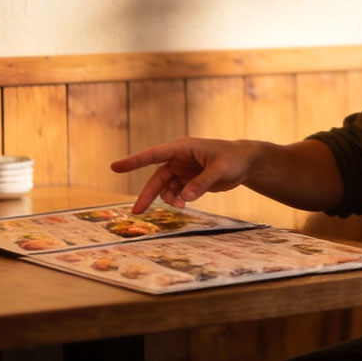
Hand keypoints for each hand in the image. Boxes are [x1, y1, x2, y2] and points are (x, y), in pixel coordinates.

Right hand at [110, 137, 256, 213]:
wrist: (246, 163)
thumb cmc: (233, 158)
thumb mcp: (220, 169)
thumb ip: (202, 183)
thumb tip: (184, 198)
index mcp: (183, 148)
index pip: (154, 154)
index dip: (134, 161)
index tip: (115, 166)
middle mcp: (179, 159)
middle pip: (157, 177)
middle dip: (147, 194)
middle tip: (137, 212)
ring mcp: (183, 170)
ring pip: (165, 187)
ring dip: (168, 199)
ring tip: (180, 206)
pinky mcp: (189, 180)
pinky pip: (176, 192)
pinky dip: (177, 200)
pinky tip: (184, 205)